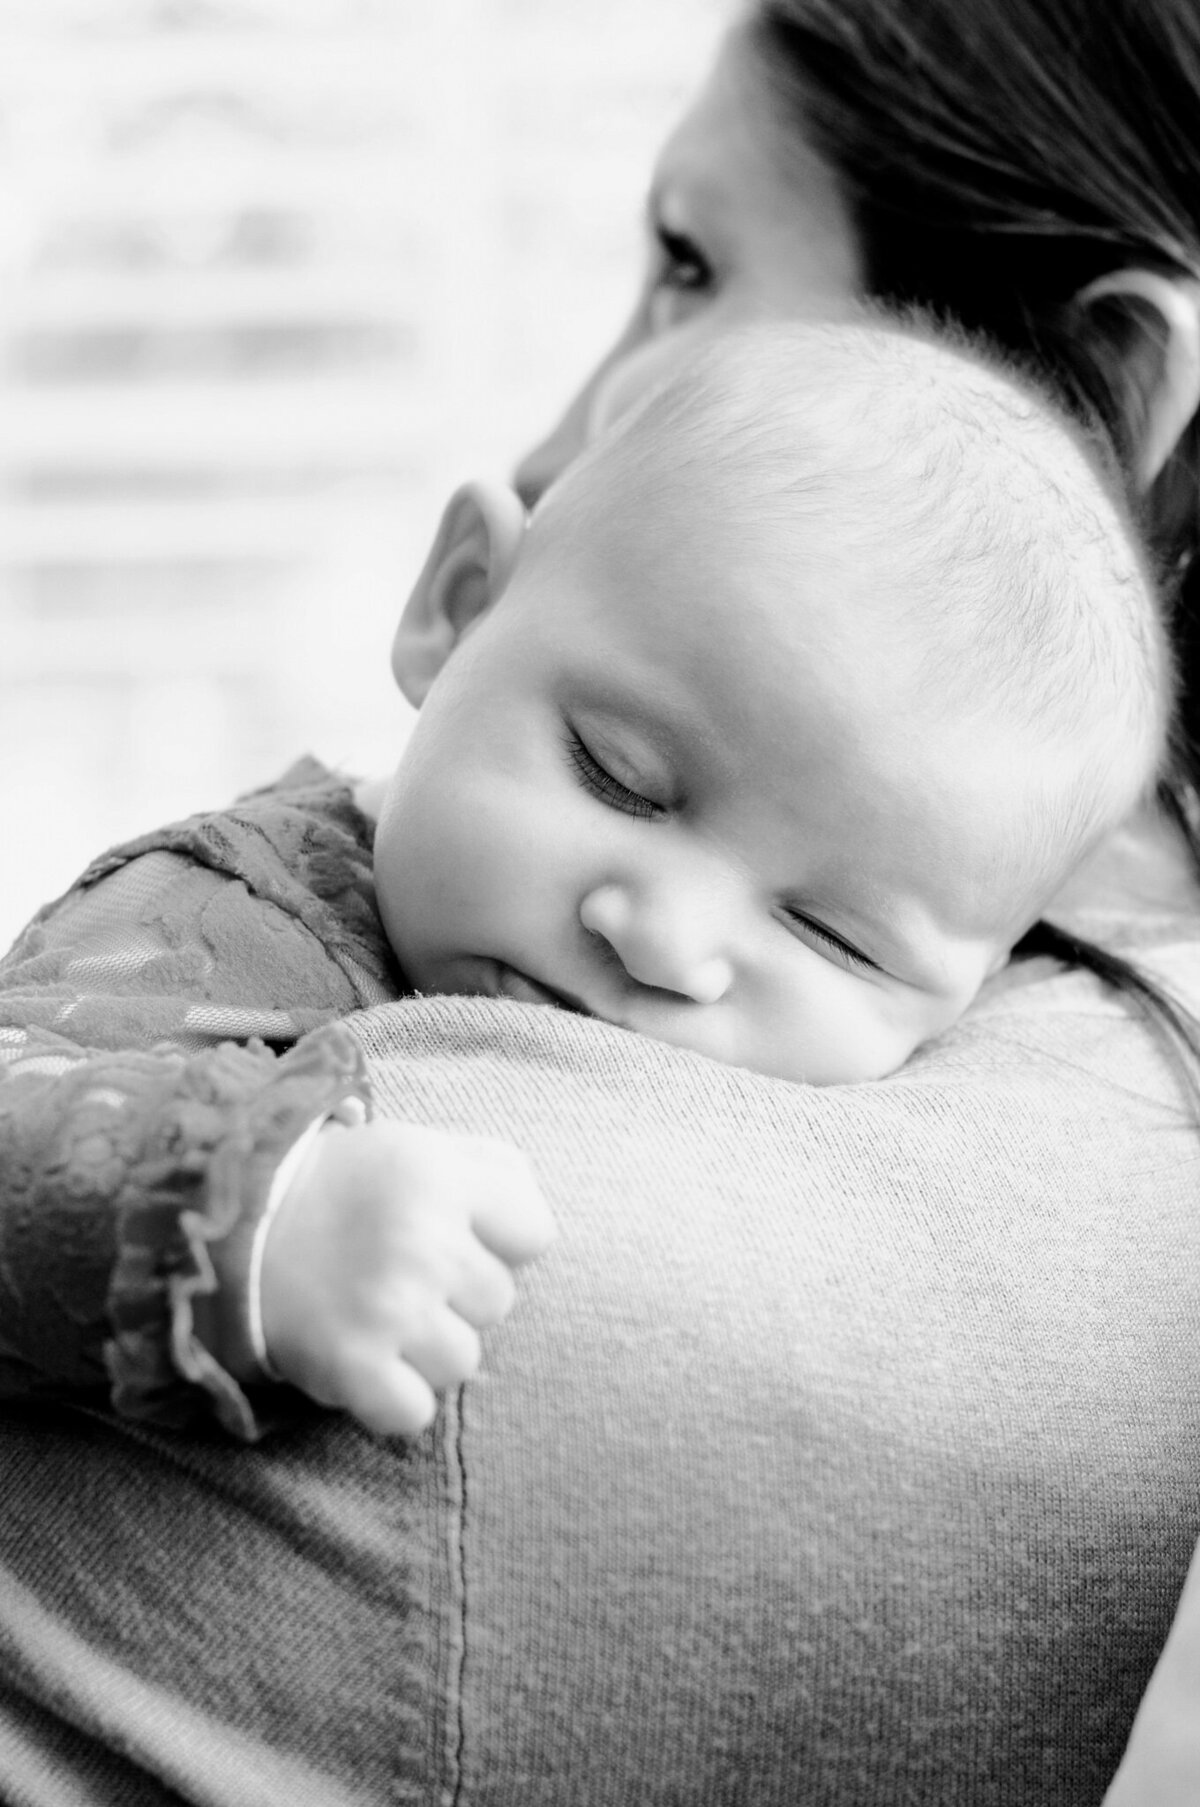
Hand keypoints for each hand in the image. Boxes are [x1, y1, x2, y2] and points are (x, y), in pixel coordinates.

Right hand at [259, 1119, 553, 1435]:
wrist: (232, 1226)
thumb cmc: (344, 1189)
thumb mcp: (416, 1148)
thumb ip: (489, 1167)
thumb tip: (535, 1214)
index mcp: (440, 1177)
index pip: (534, 1234)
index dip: (500, 1241)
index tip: (458, 1236)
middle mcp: (421, 1240)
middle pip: (498, 1302)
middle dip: (458, 1295)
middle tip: (401, 1275)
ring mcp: (388, 1306)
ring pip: (463, 1361)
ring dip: (425, 1349)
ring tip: (378, 1314)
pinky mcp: (351, 1365)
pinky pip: (414, 1413)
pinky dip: (391, 1399)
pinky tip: (364, 1360)